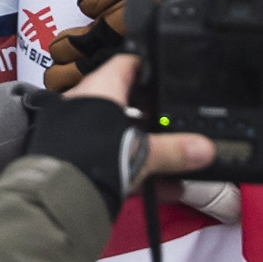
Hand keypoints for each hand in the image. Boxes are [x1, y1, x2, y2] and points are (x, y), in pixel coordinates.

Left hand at [67, 53, 215, 185]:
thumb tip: (205, 149)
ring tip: (175, 159)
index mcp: (101, 88)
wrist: (57, 197)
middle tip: (178, 121)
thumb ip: (174, 151)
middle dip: (152, 114)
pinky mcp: (79, 160)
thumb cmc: (93, 158)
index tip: (171, 73)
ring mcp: (81, 133)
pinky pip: (114, 158)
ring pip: (120, 133)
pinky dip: (135, 168)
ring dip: (146, 146)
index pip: (128, 64)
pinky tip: (162, 187)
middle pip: (126, 101)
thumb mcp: (142, 152)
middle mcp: (87, 105)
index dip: (150, 66)